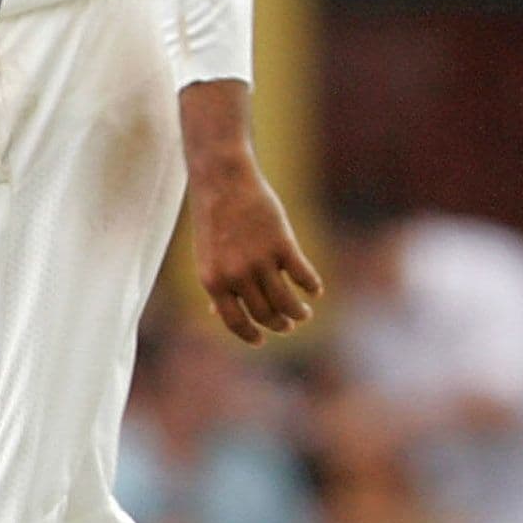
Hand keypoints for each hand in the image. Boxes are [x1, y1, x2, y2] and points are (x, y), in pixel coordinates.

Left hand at [188, 151, 322, 345]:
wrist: (223, 181)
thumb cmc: (213, 219)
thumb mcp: (207, 256)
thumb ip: (216, 285)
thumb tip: (218, 314)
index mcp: (213, 281)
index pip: (235, 322)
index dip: (250, 335)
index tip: (261, 340)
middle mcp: (237, 276)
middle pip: (265, 314)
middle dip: (279, 325)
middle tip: (288, 325)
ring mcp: (261, 261)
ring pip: (286, 302)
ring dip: (298, 313)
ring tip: (304, 313)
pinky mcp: (283, 244)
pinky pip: (303, 276)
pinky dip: (312, 287)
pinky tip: (315, 290)